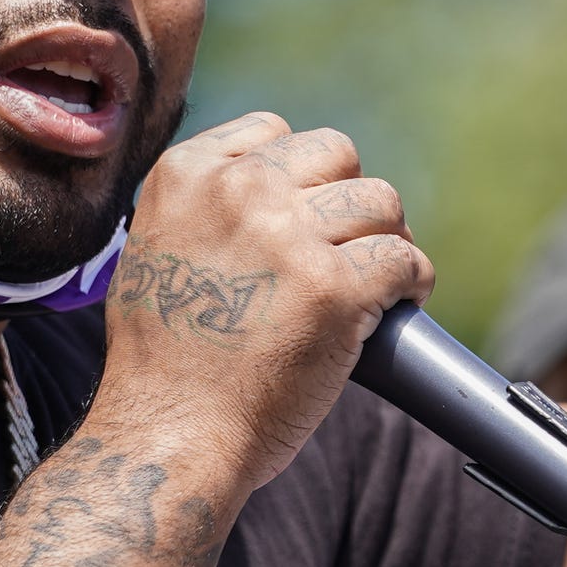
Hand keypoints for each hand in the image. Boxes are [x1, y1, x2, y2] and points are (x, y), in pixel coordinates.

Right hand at [94, 112, 433, 491]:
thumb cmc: (164, 366)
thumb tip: (267, 194)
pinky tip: (399, 304)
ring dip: (388, 238)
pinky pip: (403, 259)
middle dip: (350, 200)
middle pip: (337, 155)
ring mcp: (289, 236)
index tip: (306, 216)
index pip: (273, 131)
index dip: (301, 175)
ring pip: (380, 200)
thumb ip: (203, 210)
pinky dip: (412, 282)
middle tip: (351, 247)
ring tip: (380, 278)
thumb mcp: (153, 253)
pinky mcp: (335, 288)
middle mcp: (238, 191)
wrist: (170, 435)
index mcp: (185, 175)